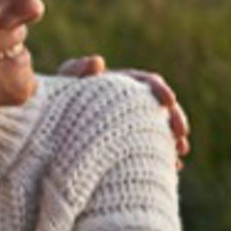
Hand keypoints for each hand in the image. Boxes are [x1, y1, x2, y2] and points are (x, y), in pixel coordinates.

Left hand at [57, 56, 190, 167]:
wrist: (48, 132)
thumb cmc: (53, 104)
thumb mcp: (62, 86)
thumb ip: (76, 71)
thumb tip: (98, 62)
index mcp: (121, 86)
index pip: (148, 83)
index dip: (161, 90)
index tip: (169, 101)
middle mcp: (131, 105)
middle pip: (162, 109)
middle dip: (175, 119)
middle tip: (182, 135)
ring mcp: (133, 127)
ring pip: (161, 131)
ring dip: (174, 140)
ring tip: (180, 154)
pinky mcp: (131, 148)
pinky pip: (152, 151)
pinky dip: (163, 158)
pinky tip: (171, 169)